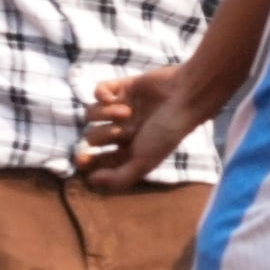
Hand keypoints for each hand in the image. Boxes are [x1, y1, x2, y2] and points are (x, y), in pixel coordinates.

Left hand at [77, 64, 206, 189]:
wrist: (186, 97)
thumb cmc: (167, 132)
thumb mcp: (145, 162)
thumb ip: (120, 178)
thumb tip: (92, 181)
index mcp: (129, 150)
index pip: (98, 159)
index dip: (87, 160)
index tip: (83, 158)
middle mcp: (123, 130)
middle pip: (91, 137)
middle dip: (102, 135)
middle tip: (122, 131)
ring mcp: (121, 108)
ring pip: (91, 114)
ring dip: (103, 114)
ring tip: (126, 111)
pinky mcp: (123, 87)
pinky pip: (98, 90)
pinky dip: (100, 94)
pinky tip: (110, 97)